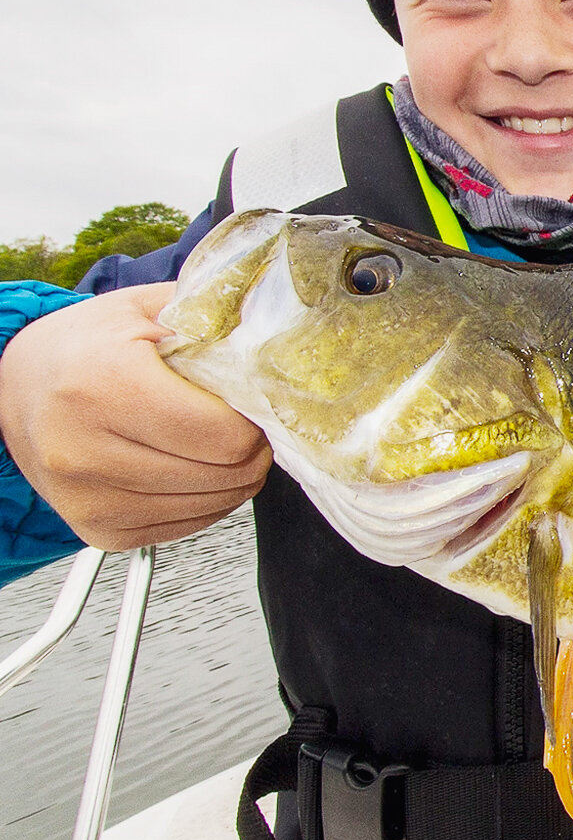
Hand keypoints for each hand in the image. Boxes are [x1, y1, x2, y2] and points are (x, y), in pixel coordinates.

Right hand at [0, 282, 270, 549]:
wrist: (14, 389)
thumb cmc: (85, 347)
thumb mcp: (147, 309)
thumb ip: (214, 313)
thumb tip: (279, 327)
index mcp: (103, 385)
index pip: (226, 434)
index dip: (255, 418)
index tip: (249, 400)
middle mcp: (86, 450)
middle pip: (227, 473)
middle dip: (252, 447)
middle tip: (237, 420)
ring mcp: (89, 498)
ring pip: (215, 504)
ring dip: (232, 474)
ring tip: (209, 440)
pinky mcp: (100, 530)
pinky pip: (189, 526)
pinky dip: (205, 498)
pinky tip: (186, 464)